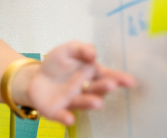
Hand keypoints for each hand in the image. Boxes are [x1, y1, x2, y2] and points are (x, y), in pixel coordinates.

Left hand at [21, 41, 136, 125]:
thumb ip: (80, 49)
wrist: (36, 77)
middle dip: (104, 88)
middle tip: (111, 85)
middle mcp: (84, 90)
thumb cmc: (57, 64)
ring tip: (97, 103)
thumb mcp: (67, 50)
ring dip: (90, 103)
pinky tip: (69, 118)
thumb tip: (93, 53)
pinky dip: (66, 117)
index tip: (130, 81)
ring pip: (82, 103)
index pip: (107, 76)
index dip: (119, 79)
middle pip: (96, 90)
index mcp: (90, 75)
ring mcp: (71, 101)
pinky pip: (62, 115)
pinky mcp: (57, 110)